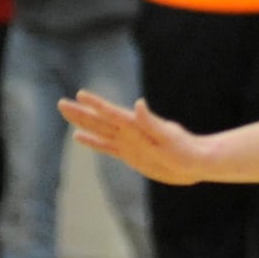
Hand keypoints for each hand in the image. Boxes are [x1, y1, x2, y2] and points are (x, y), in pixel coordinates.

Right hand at [57, 91, 204, 184]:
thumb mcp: (169, 137)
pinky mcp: (130, 154)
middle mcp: (130, 132)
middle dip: (81, 112)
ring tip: (67, 113)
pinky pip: (107, 146)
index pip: (113, 113)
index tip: (81, 94)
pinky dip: (93, 141)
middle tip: (61, 102)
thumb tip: (139, 104)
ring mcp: (129, 142)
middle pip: (101, 120)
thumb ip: (151, 122)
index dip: (97, 104)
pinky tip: (79, 136)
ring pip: (100, 131)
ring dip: (83, 122)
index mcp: (138, 125)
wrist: (197, 162)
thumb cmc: (186, 150)